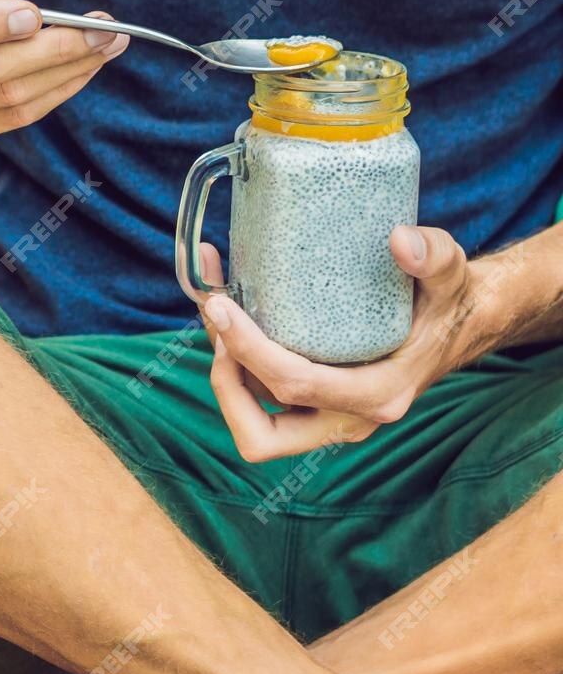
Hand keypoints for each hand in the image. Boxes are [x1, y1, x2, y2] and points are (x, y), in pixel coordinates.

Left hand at [196, 225, 477, 461]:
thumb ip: (434, 256)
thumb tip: (401, 240)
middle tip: (217, 316)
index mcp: (379, 396)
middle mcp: (348, 419)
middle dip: (224, 380)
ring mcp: (326, 418)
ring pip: (252, 414)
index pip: (295, 387)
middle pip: (260, 433)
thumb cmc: (450, 301)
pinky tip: (228, 307)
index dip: (248, 352)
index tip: (219, 306)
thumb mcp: (450, 275)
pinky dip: (235, 360)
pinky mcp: (312, 405)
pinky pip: (259, 398)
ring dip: (223, 365)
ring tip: (214, 302)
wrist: (459, 325)